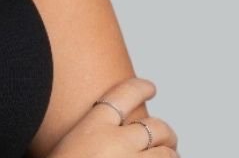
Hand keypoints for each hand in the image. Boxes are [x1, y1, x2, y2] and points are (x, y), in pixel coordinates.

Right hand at [49, 77, 179, 157]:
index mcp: (93, 127)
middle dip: (165, 132)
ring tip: (169, 156)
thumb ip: (93, 137)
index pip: (124, 95)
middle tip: (167, 137)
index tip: (150, 88)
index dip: (141, 88)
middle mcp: (117, 142)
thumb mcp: (69, 146)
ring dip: (170, 155)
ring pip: (166, 153)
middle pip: (154, 126)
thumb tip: (118, 134)